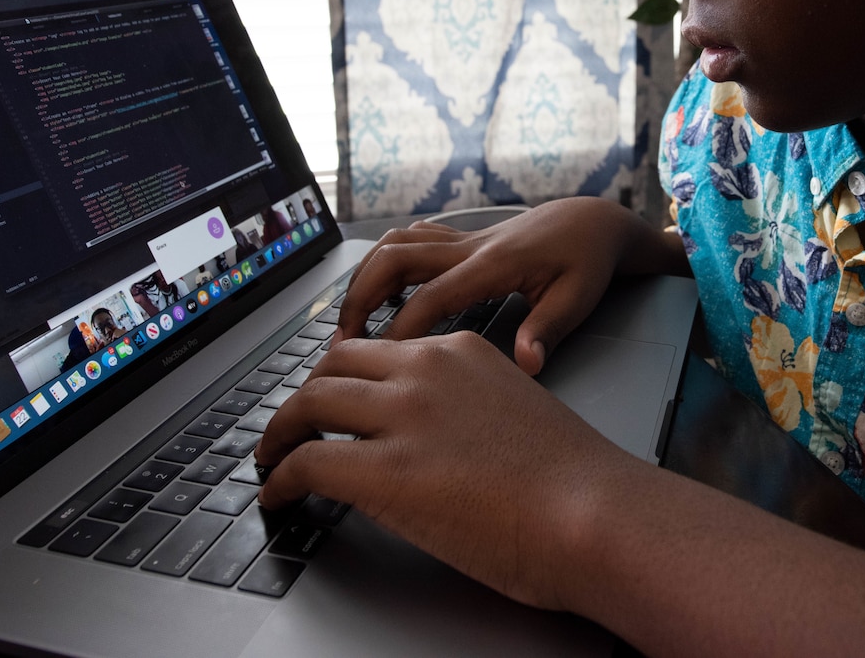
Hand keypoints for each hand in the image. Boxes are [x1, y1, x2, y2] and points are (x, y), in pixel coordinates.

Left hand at [255, 331, 635, 609]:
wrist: (593, 514)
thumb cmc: (574, 479)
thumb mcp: (515, 409)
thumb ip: (470, 405)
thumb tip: (442, 435)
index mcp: (460, 351)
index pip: (380, 350)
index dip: (345, 375)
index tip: (331, 398)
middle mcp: (425, 370)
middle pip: (334, 365)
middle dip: (305, 397)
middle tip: (292, 427)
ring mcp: (402, 417)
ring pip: (309, 403)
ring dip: (280, 433)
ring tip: (271, 458)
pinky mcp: (383, 470)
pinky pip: (306, 462)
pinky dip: (280, 478)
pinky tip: (277, 495)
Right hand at [337, 198, 687, 374]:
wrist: (592, 221)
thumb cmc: (586, 262)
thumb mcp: (577, 299)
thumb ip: (547, 331)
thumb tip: (527, 364)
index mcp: (492, 265)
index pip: (430, 297)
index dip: (399, 330)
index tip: (376, 363)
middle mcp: (469, 247)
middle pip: (394, 259)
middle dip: (360, 298)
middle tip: (342, 343)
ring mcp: (462, 240)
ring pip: (395, 244)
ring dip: (365, 278)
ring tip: (351, 321)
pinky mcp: (462, 240)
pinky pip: (411, 241)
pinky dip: (385, 263)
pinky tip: (382, 294)